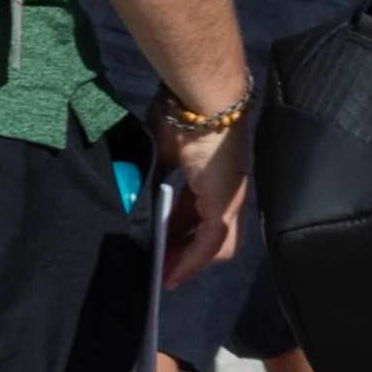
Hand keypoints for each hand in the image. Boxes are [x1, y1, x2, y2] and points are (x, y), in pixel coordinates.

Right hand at [158, 115, 251, 280]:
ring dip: (188, 260)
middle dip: (185, 253)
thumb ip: (158, 174)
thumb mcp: (162, 150)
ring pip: (215, 245)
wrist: (201, 97)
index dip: (182, 232)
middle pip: (214, 236)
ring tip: (163, 273)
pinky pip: (209, 244)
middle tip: (161, 266)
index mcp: (215, 176)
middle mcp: (228, 191)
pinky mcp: (223, 204)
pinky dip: (192, 261)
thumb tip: (142, 192)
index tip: (161, 244)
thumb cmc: (181, 114)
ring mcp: (229, 198)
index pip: (200, 213)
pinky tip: (172, 272)